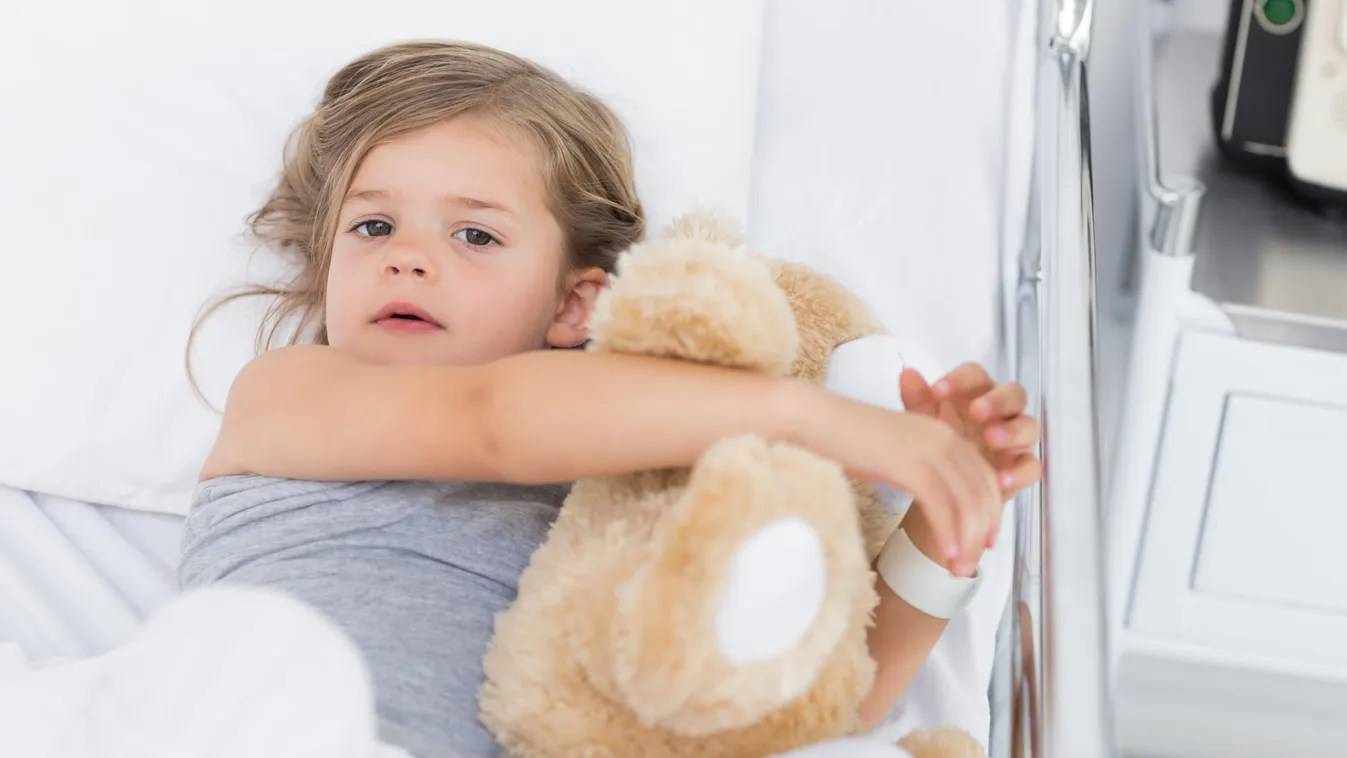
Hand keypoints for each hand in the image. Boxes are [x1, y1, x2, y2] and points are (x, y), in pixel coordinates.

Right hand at [802, 389, 1002, 572]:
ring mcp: (928, 448)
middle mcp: (943, 436)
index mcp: (941, 432)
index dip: (990, 514)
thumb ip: (916, 471)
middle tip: (969, 567)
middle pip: (981, 492)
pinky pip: (941, 504)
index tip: (983, 544)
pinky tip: (947, 555)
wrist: (813, 419)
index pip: (984, 477)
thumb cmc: (843, 439)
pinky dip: (947, 533)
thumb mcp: (893, 454)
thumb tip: (931, 506)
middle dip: (980, 534)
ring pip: (966, 502)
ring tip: (958, 570)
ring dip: (966, 541)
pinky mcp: (909, 462)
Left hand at [900, 363, 1042, 547]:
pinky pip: (1031, 467)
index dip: (960, 379)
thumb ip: (918, 399)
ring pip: (1028, 426)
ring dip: (1012, 431)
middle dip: (997, 400)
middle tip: (976, 411)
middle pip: (1013, 394)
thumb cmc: (939, 443)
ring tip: (990, 439)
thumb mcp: (923, 422)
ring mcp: (1015, 440)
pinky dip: (1020, 472)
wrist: (943, 485)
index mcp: (976, 394)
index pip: (977, 375)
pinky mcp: (1021, 467)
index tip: (938, 390)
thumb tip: (907, 373)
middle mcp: (1001, 413)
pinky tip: (1000, 478)